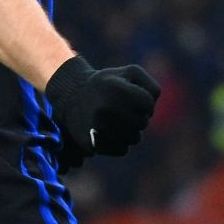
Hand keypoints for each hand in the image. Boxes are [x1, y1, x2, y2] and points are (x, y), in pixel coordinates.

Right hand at [44, 57, 160, 158]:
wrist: (72, 97)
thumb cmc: (108, 84)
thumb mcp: (131, 73)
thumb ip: (151, 87)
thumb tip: (151, 109)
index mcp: (116, 89)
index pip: (148, 104)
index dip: (145, 101)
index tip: (133, 97)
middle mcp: (106, 109)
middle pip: (143, 122)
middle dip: (138, 115)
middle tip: (121, 108)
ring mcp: (99, 129)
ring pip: (135, 138)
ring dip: (130, 130)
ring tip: (114, 118)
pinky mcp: (94, 145)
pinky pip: (123, 149)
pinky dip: (119, 142)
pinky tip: (108, 130)